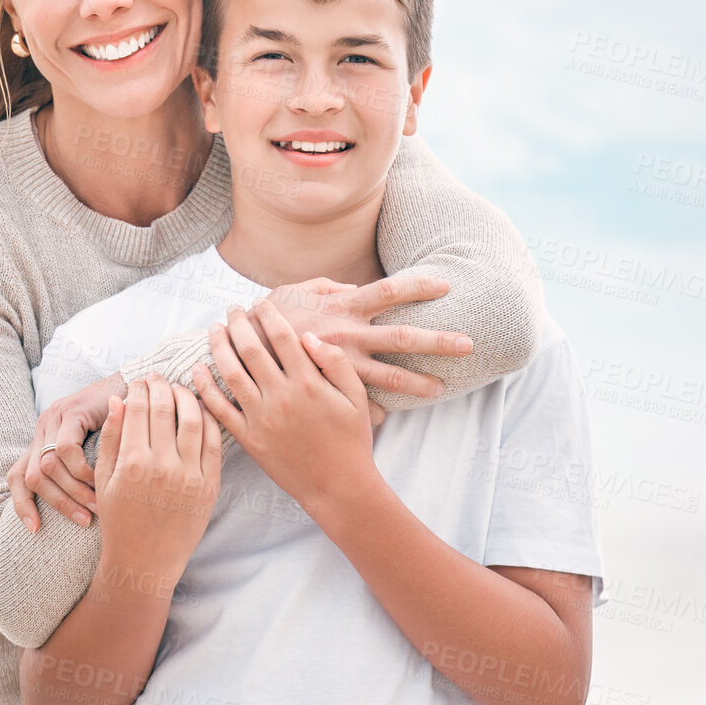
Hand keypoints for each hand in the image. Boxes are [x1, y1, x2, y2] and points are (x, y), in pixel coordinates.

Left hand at [8, 373, 122, 531]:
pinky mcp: (71, 411)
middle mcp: (42, 428)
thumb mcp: (92, 453)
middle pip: (32, 477)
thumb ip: (77, 474)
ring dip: (73, 491)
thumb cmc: (117, 427)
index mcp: (42, 441)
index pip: (16, 476)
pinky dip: (81, 470)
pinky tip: (100, 478)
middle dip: (58, 503)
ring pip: (47, 466)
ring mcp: (54, 417)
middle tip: (85, 520)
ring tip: (97, 504)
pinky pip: (65, 449)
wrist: (135, 387)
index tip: (35, 529)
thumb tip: (77, 511)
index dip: (21, 504)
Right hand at [93, 373, 221, 576]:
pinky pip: (213, 442)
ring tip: (179, 390)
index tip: (139, 381)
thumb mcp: (105, 479)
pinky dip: (209, 420)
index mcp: (132, 462)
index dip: (139, 388)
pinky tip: (200, 411)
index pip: (139, 407)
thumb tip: (120, 400)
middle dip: (161, 385)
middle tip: (158, 377)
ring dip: (186, 396)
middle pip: (166, 407)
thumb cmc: (119, 520)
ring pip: (194, 418)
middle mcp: (163, 466)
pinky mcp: (210, 486)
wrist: (146, 561)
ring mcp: (190, 476)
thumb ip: (111, 438)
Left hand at [194, 300, 378, 515]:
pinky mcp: (249, 439)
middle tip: (232, 310)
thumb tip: (307, 336)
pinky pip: (220, 410)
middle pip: (251, 349)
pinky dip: (205, 388)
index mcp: (308, 383)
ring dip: (218, 347)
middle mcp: (281, 397)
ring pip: (230, 374)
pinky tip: (197, 370)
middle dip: (238, 323)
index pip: (282, 336)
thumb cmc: (351, 441)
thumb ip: (335, 362)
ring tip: (214, 330)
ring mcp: (261, 418)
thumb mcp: (356, 397)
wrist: (338, 487)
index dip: (269, 315)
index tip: (260, 303)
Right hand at [264, 274, 472, 400]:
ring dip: (418, 384)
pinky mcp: (330, 391)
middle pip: (402, 337)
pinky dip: (376, 413)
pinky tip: (391, 419)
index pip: (388, 290)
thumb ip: (328, 286)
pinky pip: (359, 405)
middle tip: (469, 344)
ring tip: (442, 390)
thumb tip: (353, 285)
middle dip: (437, 341)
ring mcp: (341, 366)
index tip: (447, 285)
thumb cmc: (267, 315)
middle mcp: (348, 335)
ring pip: (389, 378)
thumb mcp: (295, 291)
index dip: (417, 286)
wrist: (236, 349)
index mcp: (343, 307)